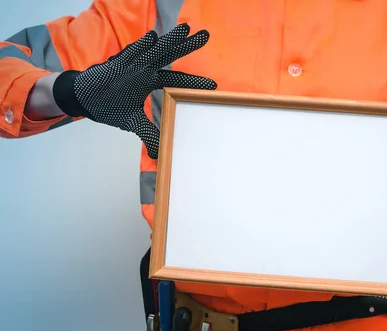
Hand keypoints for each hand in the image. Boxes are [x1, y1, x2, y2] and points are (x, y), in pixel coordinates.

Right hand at [51, 23, 215, 158]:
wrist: (82, 97)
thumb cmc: (109, 105)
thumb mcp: (133, 122)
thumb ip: (148, 135)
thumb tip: (160, 156)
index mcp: (150, 81)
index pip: (177, 80)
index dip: (195, 82)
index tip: (214, 85)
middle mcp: (144, 70)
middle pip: (170, 56)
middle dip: (188, 45)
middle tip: (206, 35)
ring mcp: (131, 64)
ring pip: (154, 49)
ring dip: (169, 39)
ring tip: (186, 28)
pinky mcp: (115, 64)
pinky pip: (129, 54)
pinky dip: (140, 46)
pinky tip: (152, 36)